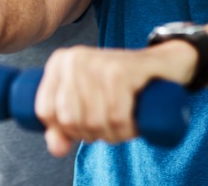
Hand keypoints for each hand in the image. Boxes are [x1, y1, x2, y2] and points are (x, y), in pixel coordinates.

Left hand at [35, 47, 150, 156]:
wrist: (162, 67)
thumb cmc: (119, 89)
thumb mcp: (85, 106)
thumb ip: (62, 128)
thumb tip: (56, 149)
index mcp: (59, 62)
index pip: (45, 111)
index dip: (66, 129)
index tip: (87, 122)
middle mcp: (74, 58)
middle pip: (69, 120)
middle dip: (91, 133)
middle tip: (109, 122)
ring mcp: (97, 62)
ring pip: (94, 122)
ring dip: (114, 134)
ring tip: (124, 121)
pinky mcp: (121, 71)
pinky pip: (116, 118)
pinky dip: (128, 129)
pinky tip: (135, 121)